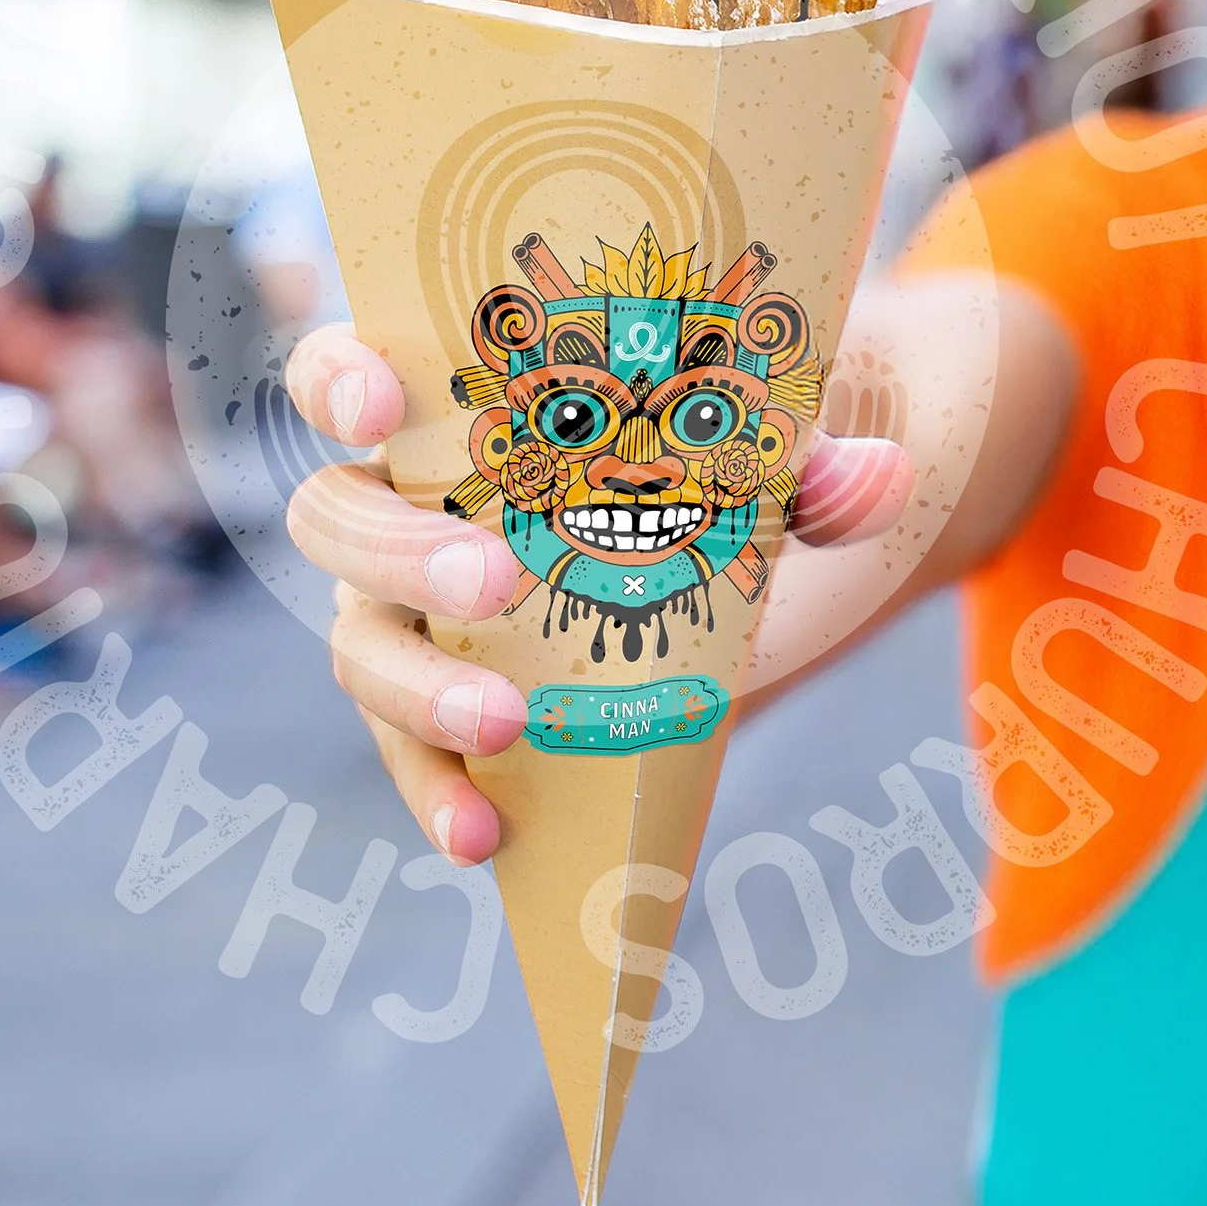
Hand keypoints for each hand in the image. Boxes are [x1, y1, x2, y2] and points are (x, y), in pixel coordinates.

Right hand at [284, 321, 912, 865]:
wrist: (732, 567)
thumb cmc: (714, 469)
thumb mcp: (763, 454)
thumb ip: (811, 463)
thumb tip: (871, 477)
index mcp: (454, 410)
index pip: (345, 372)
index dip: (336, 380)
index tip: (378, 407)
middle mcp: (407, 506)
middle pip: (335, 517)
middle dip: (396, 550)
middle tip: (494, 578)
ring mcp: (412, 612)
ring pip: (358, 644)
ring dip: (415, 688)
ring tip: (505, 723)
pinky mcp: (448, 700)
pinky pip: (409, 750)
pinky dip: (433, 792)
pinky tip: (481, 833)